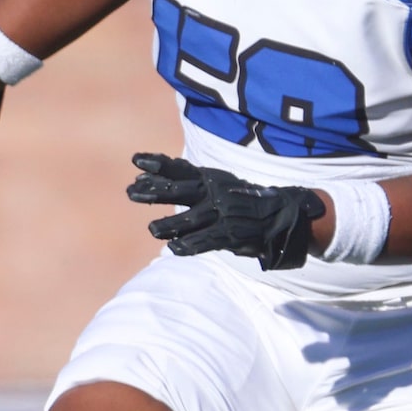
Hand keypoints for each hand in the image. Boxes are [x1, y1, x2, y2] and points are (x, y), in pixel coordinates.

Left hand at [126, 153, 323, 270]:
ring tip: (153, 229)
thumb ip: (184, 181)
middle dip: (155, 191)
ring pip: (190, 220)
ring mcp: (223, 214)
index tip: (137, 161)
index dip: (160, 165)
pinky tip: (176, 249)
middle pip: (180, 191)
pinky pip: (207, 241)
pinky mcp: (231, 235)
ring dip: (170, 225)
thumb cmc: (238, 200)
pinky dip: (191, 245)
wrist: (280, 215)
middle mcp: (214, 194)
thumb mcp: (213, 184)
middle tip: (131, 192)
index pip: (181, 170)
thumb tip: (145, 175)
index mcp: (210, 180)